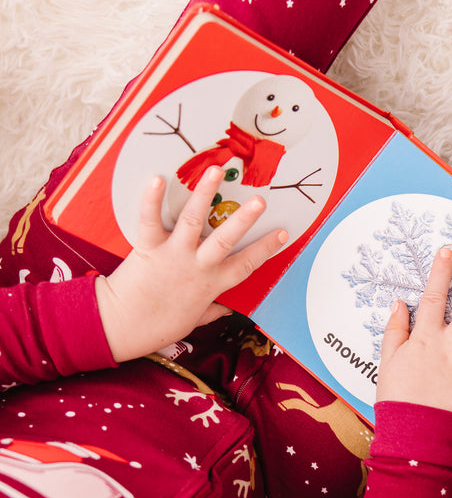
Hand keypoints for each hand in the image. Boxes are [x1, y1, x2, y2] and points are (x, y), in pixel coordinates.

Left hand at [96, 166, 286, 361]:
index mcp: (211, 285)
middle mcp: (197, 267)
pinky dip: (152, 199)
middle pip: (225, 240)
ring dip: (205, 193)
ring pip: (193, 220)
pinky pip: (150, 220)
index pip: (246, 265)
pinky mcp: (148, 248)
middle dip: (244, 219)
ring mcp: (173, 255)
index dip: (266, 249)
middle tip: (260, 200)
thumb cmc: (159, 326)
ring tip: (216, 170)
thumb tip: (228, 308)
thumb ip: (213, 310)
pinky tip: (158, 178)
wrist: (122, 327)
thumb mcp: (194, 320)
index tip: (283, 233)